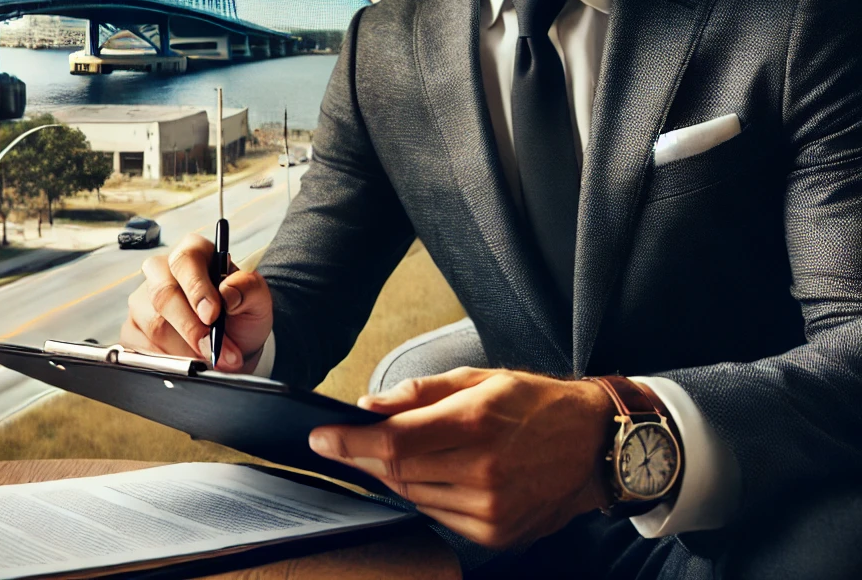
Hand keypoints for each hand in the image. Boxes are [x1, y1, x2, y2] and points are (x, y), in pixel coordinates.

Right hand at [120, 232, 272, 371]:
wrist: (232, 343)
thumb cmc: (240, 314)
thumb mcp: (257, 299)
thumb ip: (249, 289)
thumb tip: (228, 292)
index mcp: (192, 253)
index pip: (185, 261)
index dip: (197, 288)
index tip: (213, 315)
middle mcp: (161, 271)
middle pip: (163, 295)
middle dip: (191, 328)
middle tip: (214, 349)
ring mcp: (142, 300)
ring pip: (154, 325)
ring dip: (186, 350)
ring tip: (213, 360)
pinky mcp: (132, 329)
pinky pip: (142, 348)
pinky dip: (169, 362)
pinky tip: (189, 363)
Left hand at [308, 367, 613, 548]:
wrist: (593, 445)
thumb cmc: (535, 403)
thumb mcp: (479, 378)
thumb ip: (421, 392)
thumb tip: (370, 406)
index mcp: (476, 423)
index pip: (393, 442)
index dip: (349, 442)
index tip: (320, 437)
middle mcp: (482, 472)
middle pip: (397, 472)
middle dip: (359, 457)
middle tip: (337, 443)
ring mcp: (490, 509)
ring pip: (413, 496)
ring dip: (388, 476)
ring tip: (380, 453)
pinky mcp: (496, 533)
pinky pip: (438, 516)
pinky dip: (420, 495)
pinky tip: (421, 474)